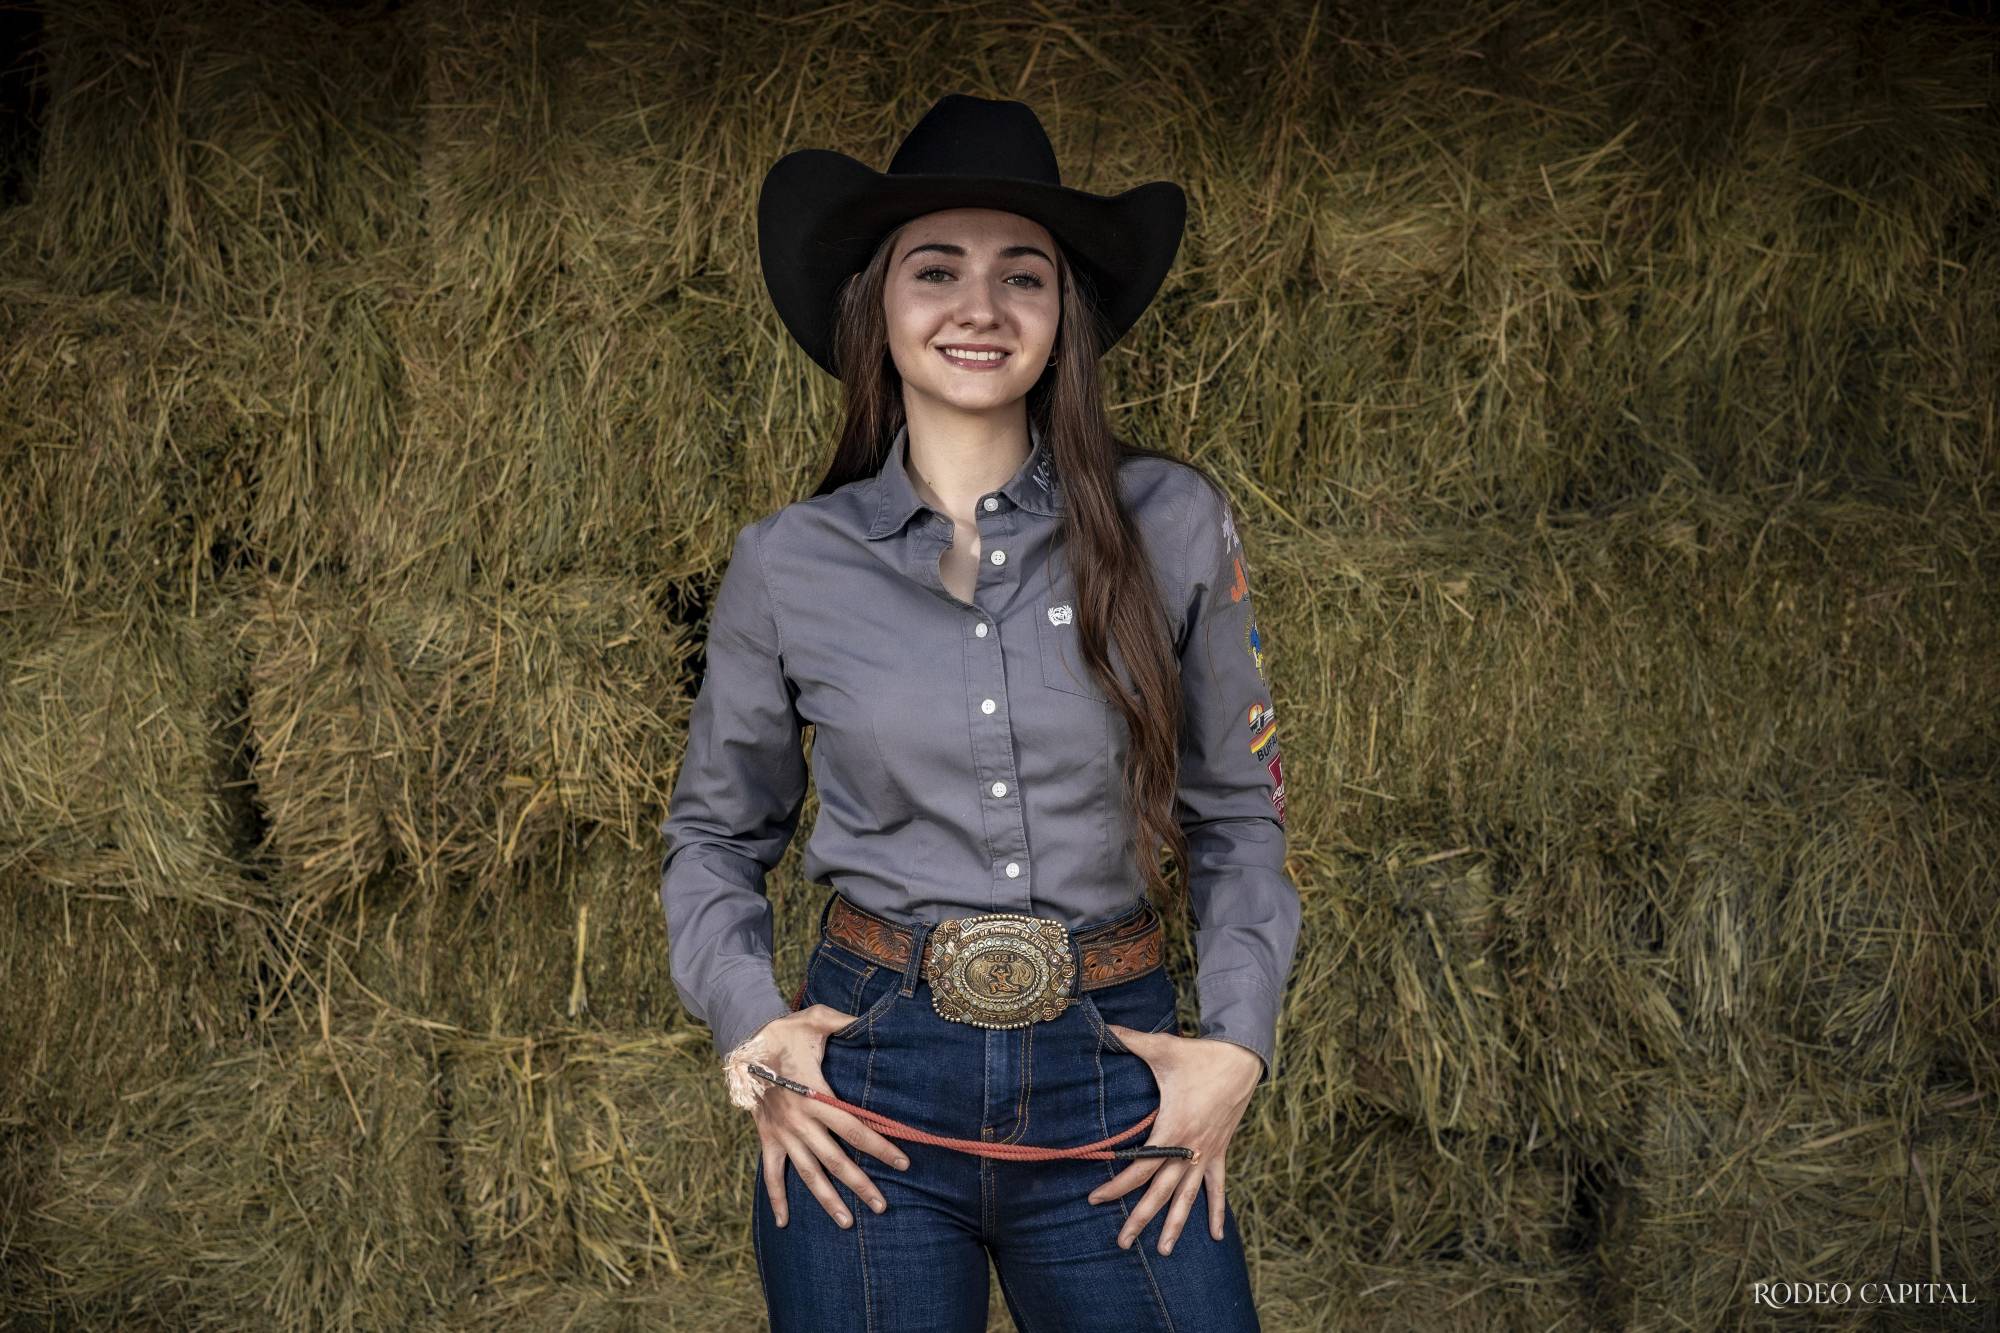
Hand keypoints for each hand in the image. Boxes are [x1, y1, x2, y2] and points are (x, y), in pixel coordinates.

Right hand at [744, 1006, 910, 1229]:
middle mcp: (800, 1121)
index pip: (854, 1127)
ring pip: (808, 1173)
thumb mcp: (817, 1020)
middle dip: (860, 1184)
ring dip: (827, 1200)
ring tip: (847, 1223)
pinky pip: (770, 1173)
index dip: (880, 1146)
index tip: (903, 1162)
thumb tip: (875, 1019)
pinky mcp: (766, 1138)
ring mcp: (781, 1133)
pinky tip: (784, 1222)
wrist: (742, 1042)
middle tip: (882, 1207)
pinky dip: (776, 1198)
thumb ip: (846, 1022)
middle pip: (835, 1159)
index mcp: (815, 1095)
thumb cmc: (786, 1030)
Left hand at [1085, 1028, 1261, 1254]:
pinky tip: (1218, 1235)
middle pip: (1161, 1191)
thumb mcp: (1162, 1048)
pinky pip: (1217, 1187)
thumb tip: (1101, 1025)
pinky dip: (1217, 1210)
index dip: (1117, 1185)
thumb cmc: (1199, 1056)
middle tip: (1122, 1242)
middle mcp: (1190, 1148)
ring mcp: (1207, 1152)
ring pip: (1188, 1196)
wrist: (1242, 1059)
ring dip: (1176, 1224)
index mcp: (1173, 1128)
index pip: (1140, 1166)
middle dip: (1141, 1218)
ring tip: (1165, 1251)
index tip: (1096, 1198)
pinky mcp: (1220, 1151)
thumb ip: (1129, 1039)